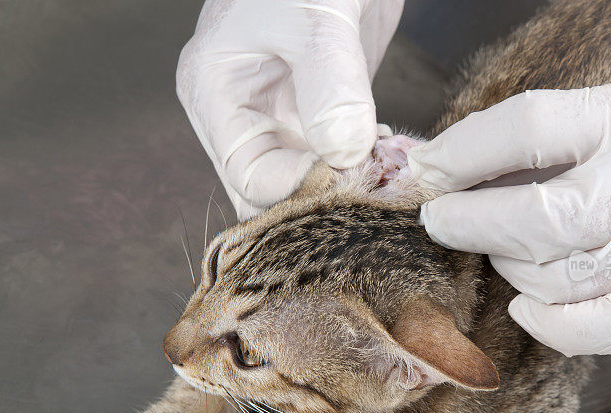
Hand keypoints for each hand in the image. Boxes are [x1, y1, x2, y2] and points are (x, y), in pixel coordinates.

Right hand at [177, 0, 402, 219]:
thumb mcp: (313, 18)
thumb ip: (329, 87)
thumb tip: (344, 156)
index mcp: (216, 94)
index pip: (250, 178)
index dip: (302, 190)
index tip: (356, 178)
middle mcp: (244, 114)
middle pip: (276, 192)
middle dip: (328, 196)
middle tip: (381, 182)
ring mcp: (282, 116)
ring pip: (309, 182)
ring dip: (352, 185)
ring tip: (394, 168)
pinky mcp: (319, 113)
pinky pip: (337, 160)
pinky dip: (366, 165)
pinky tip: (393, 152)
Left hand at [410, 57, 610, 355]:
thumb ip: (545, 138)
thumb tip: (454, 168)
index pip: (529, 128)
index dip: (461, 154)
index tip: (425, 171)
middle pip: (536, 220)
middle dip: (468, 223)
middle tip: (440, 220)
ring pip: (558, 281)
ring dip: (508, 269)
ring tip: (499, 250)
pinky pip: (603, 329)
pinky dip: (551, 325)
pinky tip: (525, 306)